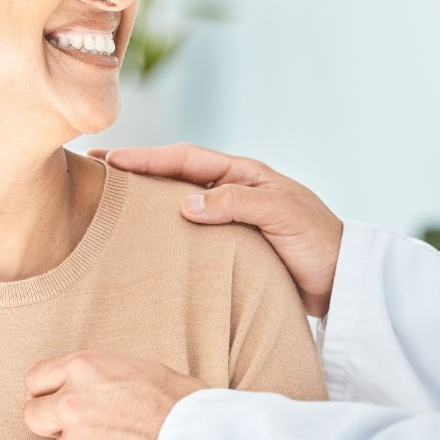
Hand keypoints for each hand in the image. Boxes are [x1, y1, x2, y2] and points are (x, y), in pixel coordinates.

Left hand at [23, 350, 203, 439]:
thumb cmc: (185, 409)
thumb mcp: (143, 371)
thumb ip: (104, 379)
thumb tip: (94, 388)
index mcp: (86, 368)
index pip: (37, 378)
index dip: (49, 393)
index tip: (60, 404)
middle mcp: (70, 404)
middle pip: (33, 416)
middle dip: (54, 426)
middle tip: (86, 433)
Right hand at [93, 143, 341, 317]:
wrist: (343, 281)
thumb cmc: (318, 242)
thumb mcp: (280, 215)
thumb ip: (236, 203)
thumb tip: (184, 202)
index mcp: (245, 175)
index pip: (186, 159)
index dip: (147, 158)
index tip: (111, 159)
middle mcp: (235, 192)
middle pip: (176, 176)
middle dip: (136, 171)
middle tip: (95, 171)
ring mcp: (232, 219)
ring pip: (180, 202)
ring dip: (146, 199)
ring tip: (108, 201)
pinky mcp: (233, 247)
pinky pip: (191, 232)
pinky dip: (165, 230)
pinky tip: (144, 240)